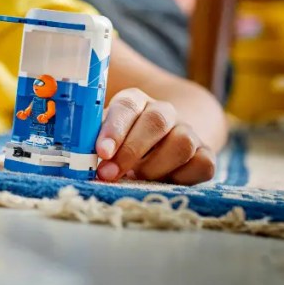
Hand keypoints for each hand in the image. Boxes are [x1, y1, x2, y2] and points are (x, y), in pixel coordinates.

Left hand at [94, 89, 215, 184]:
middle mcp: (164, 112)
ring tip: (136, 179)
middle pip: (155, 121)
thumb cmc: (123, 142)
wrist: (163, 142)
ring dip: (155, 167)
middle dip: (131, 151)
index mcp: (135, 101)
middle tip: (110, 173)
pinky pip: (203, 164)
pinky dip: (183, 178)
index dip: (114, 129)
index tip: (102, 152)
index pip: (127, 106)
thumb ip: (93, 143)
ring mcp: (188, 131)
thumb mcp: (105, 137)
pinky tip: (163, 182)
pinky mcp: (205, 153)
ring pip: (182, 143)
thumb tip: (77, 160)